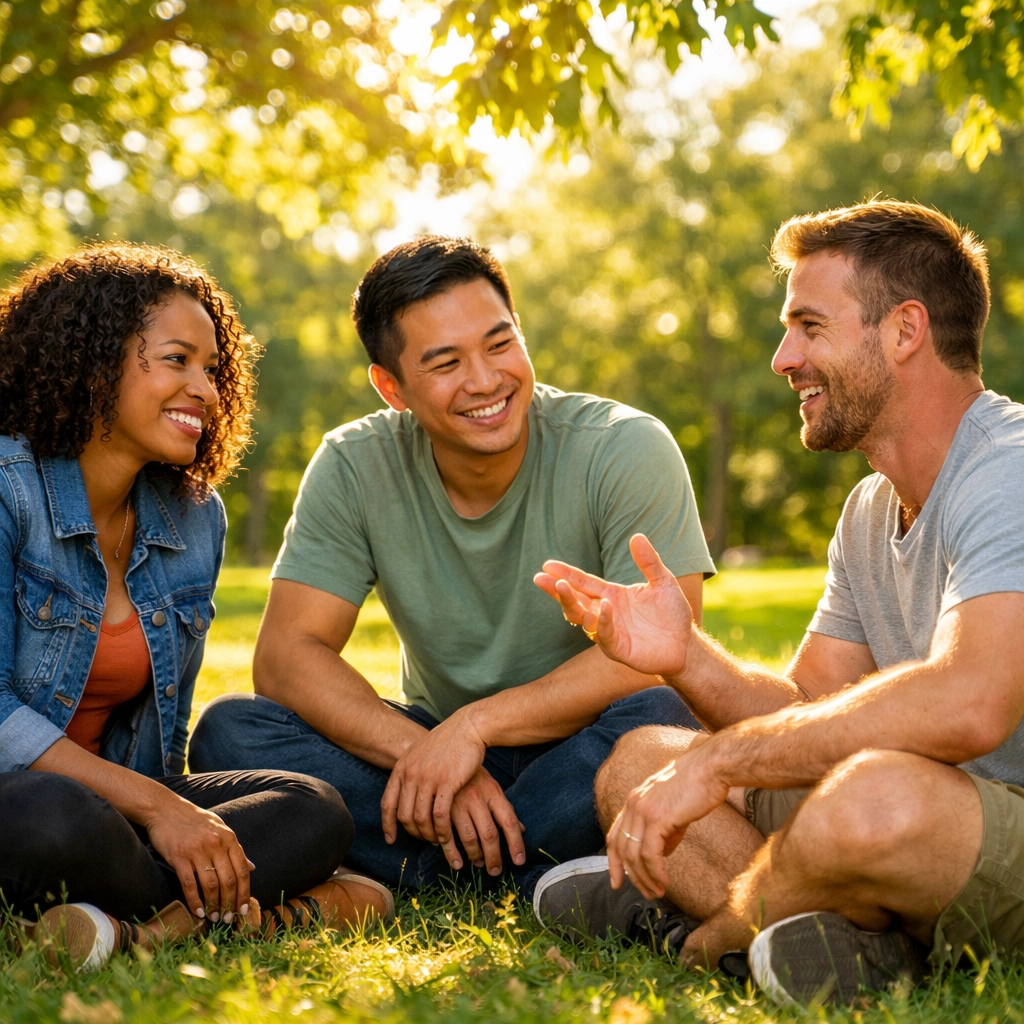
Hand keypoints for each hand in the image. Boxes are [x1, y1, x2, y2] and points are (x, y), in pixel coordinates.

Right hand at [145, 794, 251, 922]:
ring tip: (213, 917)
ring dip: (213, 905)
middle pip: (229, 880)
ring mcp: (197, 850)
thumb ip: (235, 848)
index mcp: (229, 838)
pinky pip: (189, 884)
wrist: (166, 809)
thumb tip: (251, 868)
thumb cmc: (195, 821)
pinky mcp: (179, 857)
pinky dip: (194, 901)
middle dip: (230, 903)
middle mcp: (216, 843)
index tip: (244, 910)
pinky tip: (197, 911)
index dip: (245, 893)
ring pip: (210, 885)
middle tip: (228, 918)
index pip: (242, 870)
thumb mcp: (220, 829)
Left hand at [382, 713, 510, 868]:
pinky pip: (439, 815)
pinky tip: (446, 835)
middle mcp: (411, 774)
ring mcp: (428, 778)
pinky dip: (442, 830)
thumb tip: (406, 791)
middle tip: (425, 839)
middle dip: (414, 833)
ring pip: (421, 818)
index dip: (387, 824)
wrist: (468, 727)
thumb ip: (411, 771)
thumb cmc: (448, 742)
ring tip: (437, 840)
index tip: (390, 839)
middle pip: (404, 815)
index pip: (387, 803)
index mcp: (402, 767)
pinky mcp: (446, 782)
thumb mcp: (420, 753)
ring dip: (429, 835)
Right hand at [448, 767, 525, 874]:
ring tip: (478, 864)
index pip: (509, 821)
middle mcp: (478, 798)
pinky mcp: (441, 808)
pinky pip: (447, 836)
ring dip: (474, 856)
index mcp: (493, 792)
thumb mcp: (491, 786)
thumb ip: (505, 809)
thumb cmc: (472, 774)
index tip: (519, 861)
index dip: (515, 843)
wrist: (446, 752)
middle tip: (495, 871)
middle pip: (490, 834)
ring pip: (469, 838)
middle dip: (494, 857)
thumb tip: (522, 830)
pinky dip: (452, 853)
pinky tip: (456, 862)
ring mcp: (459, 803)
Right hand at [534, 534, 692, 677]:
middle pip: (575, 600)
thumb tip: (636, 536)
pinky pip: (604, 635)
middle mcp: (605, 612)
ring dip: (571, 603)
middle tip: (541, 578)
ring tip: (563, 587)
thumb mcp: (663, 581)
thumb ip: (649, 562)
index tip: (546, 565)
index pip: (583, 582)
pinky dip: (602, 621)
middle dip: (558, 590)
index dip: (565, 574)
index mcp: (612, 595)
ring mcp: (609, 631)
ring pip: (582, 618)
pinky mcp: (618, 648)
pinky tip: (603, 607)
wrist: (686, 644)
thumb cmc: (672, 613)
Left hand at [606, 734, 727, 898]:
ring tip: (658, 891)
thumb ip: (663, 830)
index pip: (614, 835)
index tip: (617, 882)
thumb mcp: (673, 809)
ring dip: (645, 878)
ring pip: (634, 855)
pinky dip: (656, 872)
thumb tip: (661, 854)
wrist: (711, 768)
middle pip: (621, 848)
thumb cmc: (698, 785)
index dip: (613, 861)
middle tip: (646, 893)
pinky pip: (650, 854)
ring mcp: (643, 810)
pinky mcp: (657, 817)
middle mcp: (633, 804)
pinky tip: (664, 881)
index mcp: (634, 800)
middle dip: (631, 876)